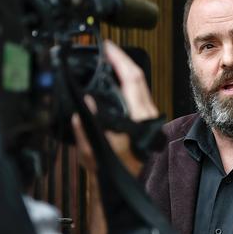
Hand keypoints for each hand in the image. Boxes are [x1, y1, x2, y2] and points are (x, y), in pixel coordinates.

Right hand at [72, 40, 157, 176]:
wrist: (125, 186)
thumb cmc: (113, 172)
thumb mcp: (94, 153)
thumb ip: (86, 130)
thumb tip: (83, 105)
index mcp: (138, 119)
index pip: (132, 80)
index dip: (120, 59)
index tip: (107, 47)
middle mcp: (147, 115)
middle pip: (138, 78)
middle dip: (121, 59)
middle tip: (105, 48)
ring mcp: (149, 117)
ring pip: (140, 85)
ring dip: (124, 70)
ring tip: (107, 60)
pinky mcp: (146, 119)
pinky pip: (138, 94)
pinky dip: (126, 83)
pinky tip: (113, 80)